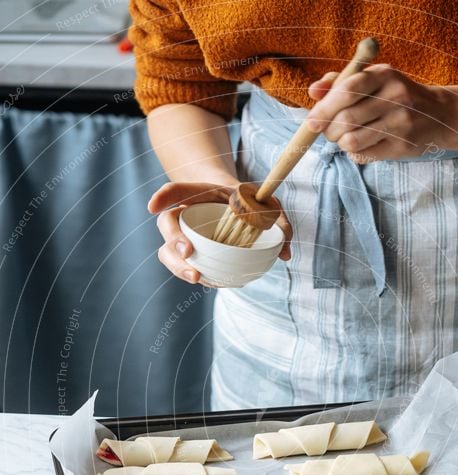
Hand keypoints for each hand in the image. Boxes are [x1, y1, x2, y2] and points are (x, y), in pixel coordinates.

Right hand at [149, 181, 292, 286]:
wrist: (238, 207)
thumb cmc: (250, 203)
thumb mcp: (267, 206)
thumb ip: (280, 223)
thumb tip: (286, 254)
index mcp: (201, 193)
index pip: (177, 191)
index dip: (163, 197)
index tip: (152, 207)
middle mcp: (186, 214)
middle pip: (167, 224)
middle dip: (173, 239)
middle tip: (188, 251)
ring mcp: (184, 236)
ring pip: (168, 251)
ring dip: (177, 265)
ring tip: (196, 277)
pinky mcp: (188, 255)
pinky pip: (181, 266)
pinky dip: (190, 275)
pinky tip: (207, 282)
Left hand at [306, 64, 452, 162]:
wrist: (437, 114)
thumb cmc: (395, 96)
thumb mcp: (373, 80)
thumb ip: (340, 82)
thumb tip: (313, 91)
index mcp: (384, 75)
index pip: (348, 90)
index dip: (324, 108)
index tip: (311, 122)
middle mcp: (395, 97)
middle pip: (346, 119)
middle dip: (329, 131)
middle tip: (328, 133)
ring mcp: (401, 123)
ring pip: (352, 141)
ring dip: (340, 143)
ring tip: (344, 138)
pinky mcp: (402, 146)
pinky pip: (364, 156)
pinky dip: (355, 154)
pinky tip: (362, 146)